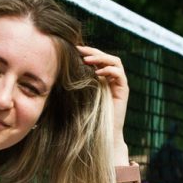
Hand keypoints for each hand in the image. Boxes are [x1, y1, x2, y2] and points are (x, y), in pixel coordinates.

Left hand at [77, 46, 129, 160]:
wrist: (104, 134)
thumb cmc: (89, 118)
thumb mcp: (79, 97)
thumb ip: (76, 85)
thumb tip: (59, 74)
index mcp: (102, 78)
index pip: (97, 59)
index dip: (87, 52)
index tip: (73, 49)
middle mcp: (112, 78)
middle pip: (106, 57)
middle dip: (93, 51)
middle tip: (79, 50)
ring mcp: (119, 83)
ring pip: (115, 62)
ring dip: (101, 58)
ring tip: (87, 60)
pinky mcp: (123, 90)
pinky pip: (119, 74)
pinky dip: (109, 70)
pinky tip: (98, 72)